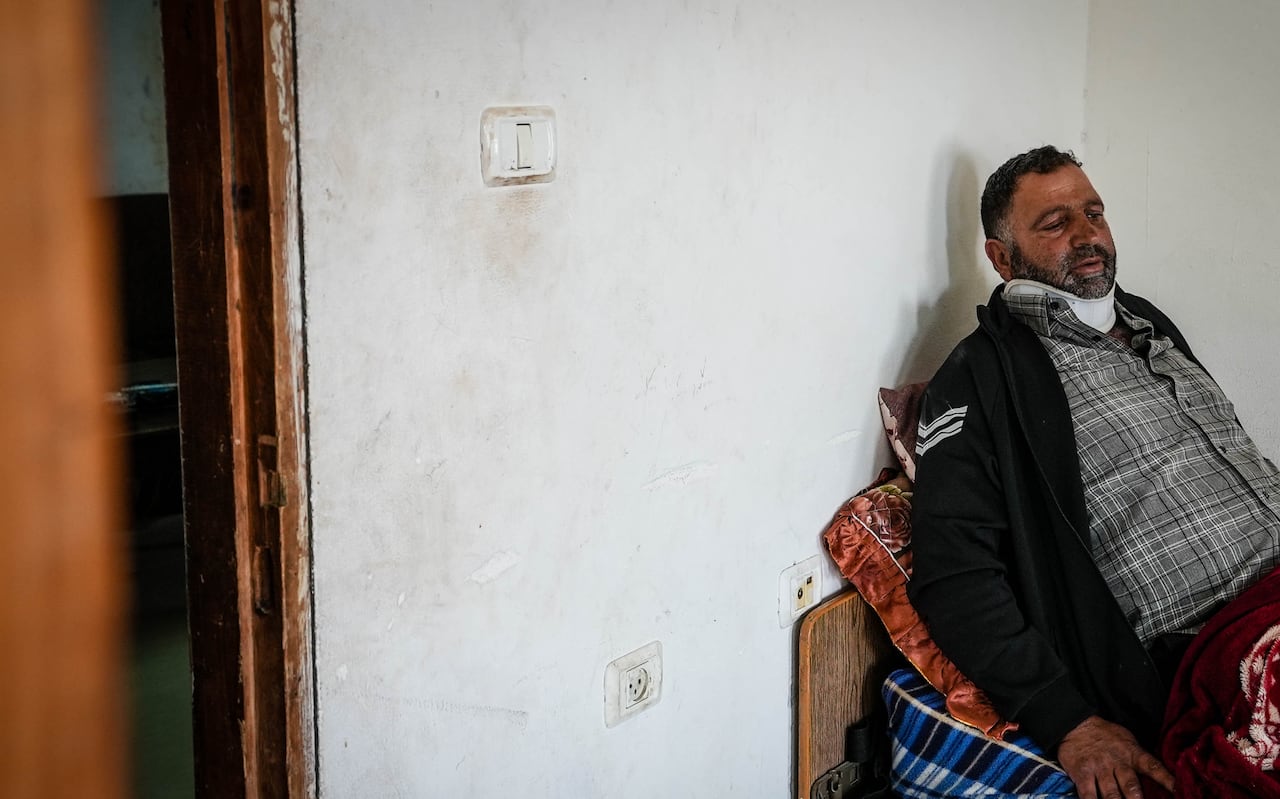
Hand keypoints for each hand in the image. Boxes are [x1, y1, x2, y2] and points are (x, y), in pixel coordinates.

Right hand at [1057, 715, 1173, 798]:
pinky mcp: (1082, 774)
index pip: (1153, 767)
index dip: (1166, 779)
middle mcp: (1117, 763)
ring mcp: (1099, 769)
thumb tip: (1155, 779)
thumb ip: (1139, 759)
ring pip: (1111, 795)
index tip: (1178, 790)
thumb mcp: (1128, 741)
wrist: (1076, 724)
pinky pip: (1088, 795)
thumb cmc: (1107, 736)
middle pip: (1131, 787)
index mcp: (1132, 754)